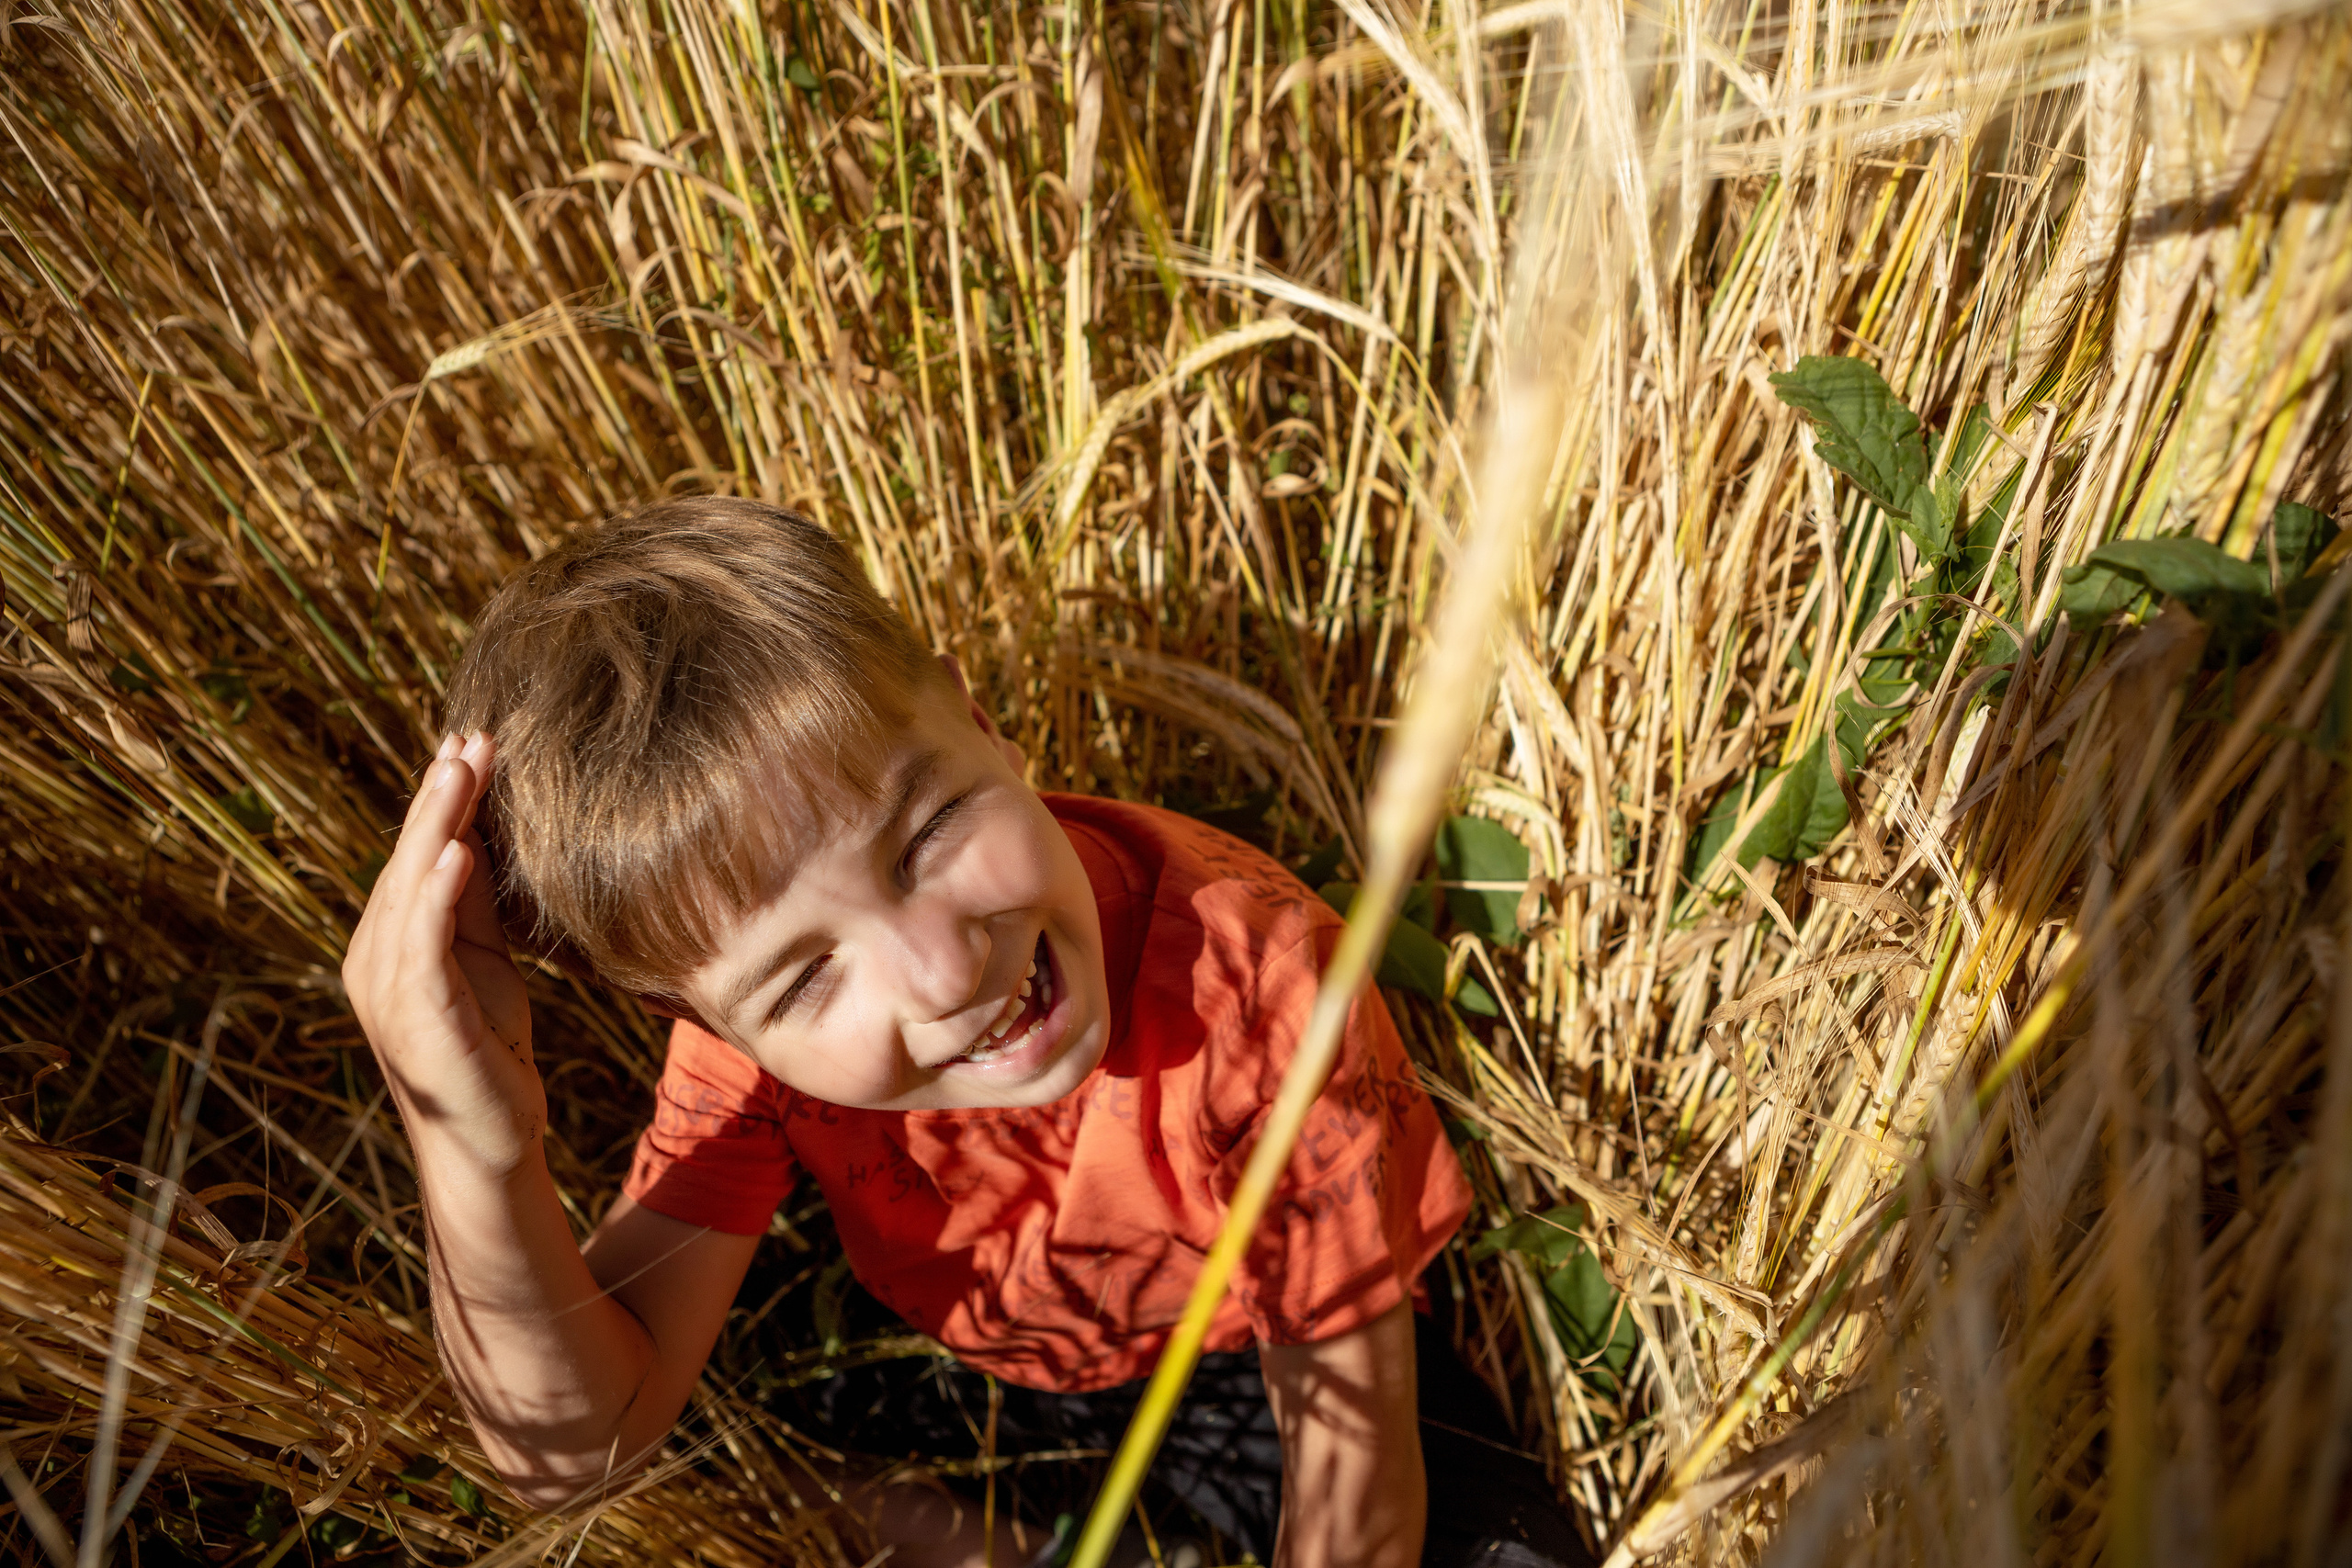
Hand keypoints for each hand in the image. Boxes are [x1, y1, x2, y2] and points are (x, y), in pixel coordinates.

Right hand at [344, 733, 544, 1175]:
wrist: (491, 1143)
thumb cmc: (489, 1052)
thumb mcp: (488, 962)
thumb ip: (480, 904)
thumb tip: (488, 834)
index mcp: (392, 943)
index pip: (420, 856)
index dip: (444, 799)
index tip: (472, 740)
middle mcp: (377, 958)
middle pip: (411, 860)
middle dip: (440, 796)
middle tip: (470, 735)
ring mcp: (389, 988)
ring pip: (413, 888)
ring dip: (438, 824)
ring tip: (462, 769)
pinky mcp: (417, 1017)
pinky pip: (425, 943)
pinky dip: (438, 895)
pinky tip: (460, 852)